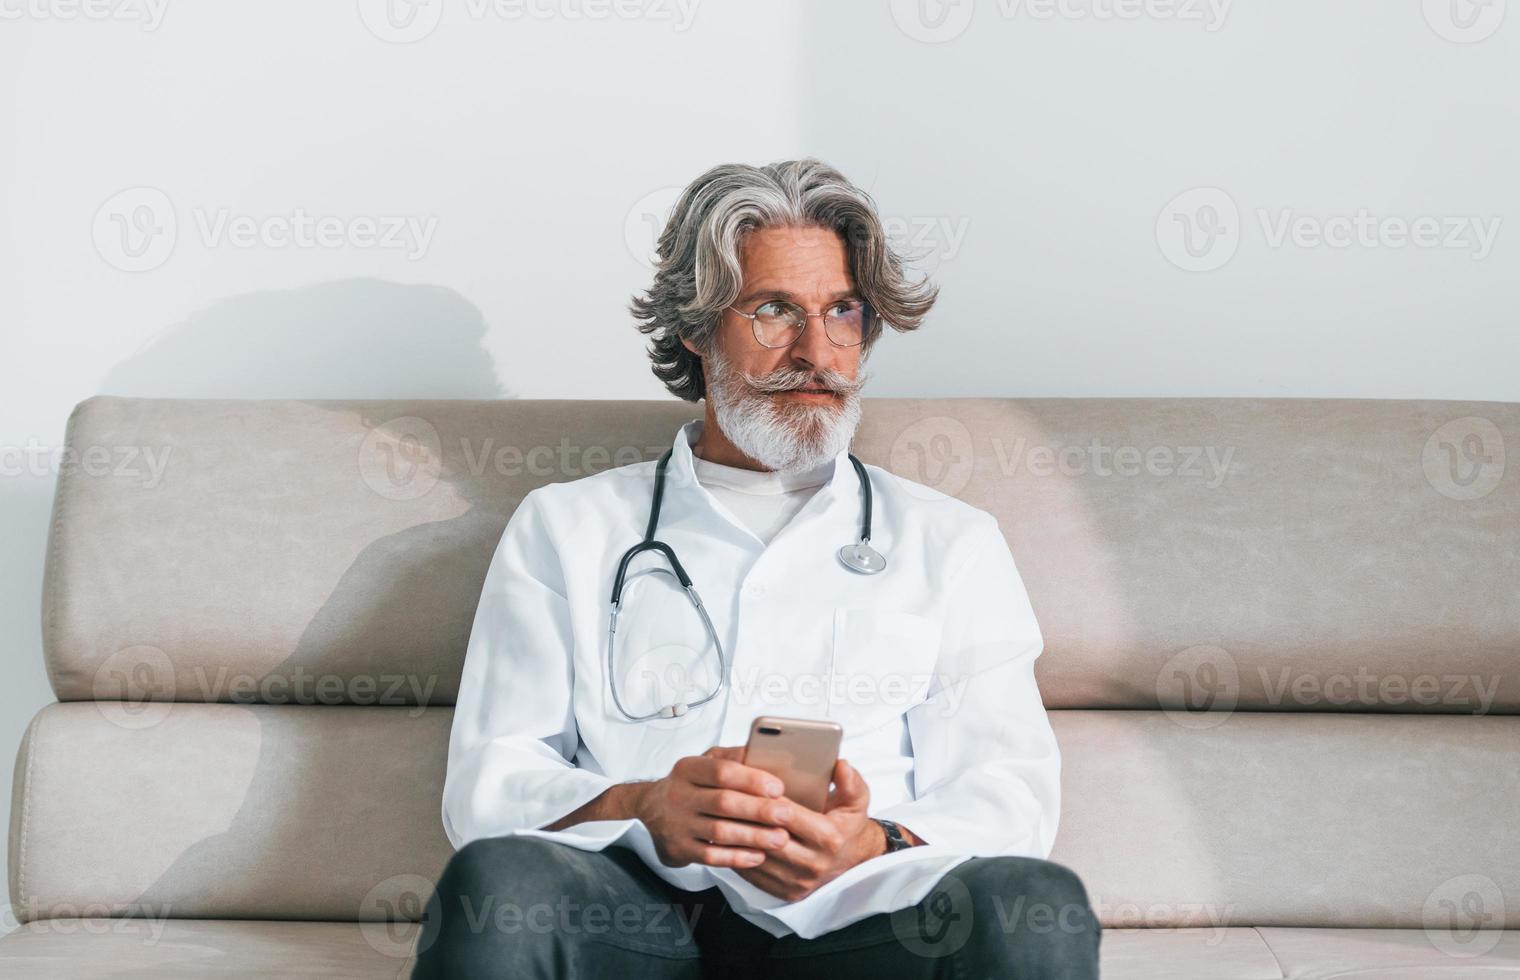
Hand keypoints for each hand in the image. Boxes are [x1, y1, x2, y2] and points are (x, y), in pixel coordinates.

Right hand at [632, 746, 795, 869]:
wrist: (650, 808)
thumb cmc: (689, 784)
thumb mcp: (705, 762)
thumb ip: (734, 758)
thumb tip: (768, 753)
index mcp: (688, 769)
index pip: (721, 771)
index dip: (752, 780)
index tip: (777, 788)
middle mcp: (679, 795)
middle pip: (723, 803)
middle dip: (758, 810)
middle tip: (786, 815)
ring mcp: (677, 824)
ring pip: (719, 832)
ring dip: (753, 837)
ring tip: (780, 839)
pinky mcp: (679, 849)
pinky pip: (711, 857)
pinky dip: (737, 858)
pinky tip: (758, 856)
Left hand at [734, 756, 881, 902]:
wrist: (853, 861)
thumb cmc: (848, 825)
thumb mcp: (856, 801)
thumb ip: (850, 782)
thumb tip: (841, 765)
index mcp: (828, 838)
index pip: (788, 815)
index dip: (766, 799)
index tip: (748, 784)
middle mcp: (813, 863)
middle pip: (768, 838)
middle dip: (746, 818)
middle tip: (725, 798)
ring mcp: (798, 881)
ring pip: (757, 858)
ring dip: (738, 838)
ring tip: (721, 817)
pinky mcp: (786, 893)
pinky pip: (754, 875)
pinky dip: (738, 856)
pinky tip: (729, 839)